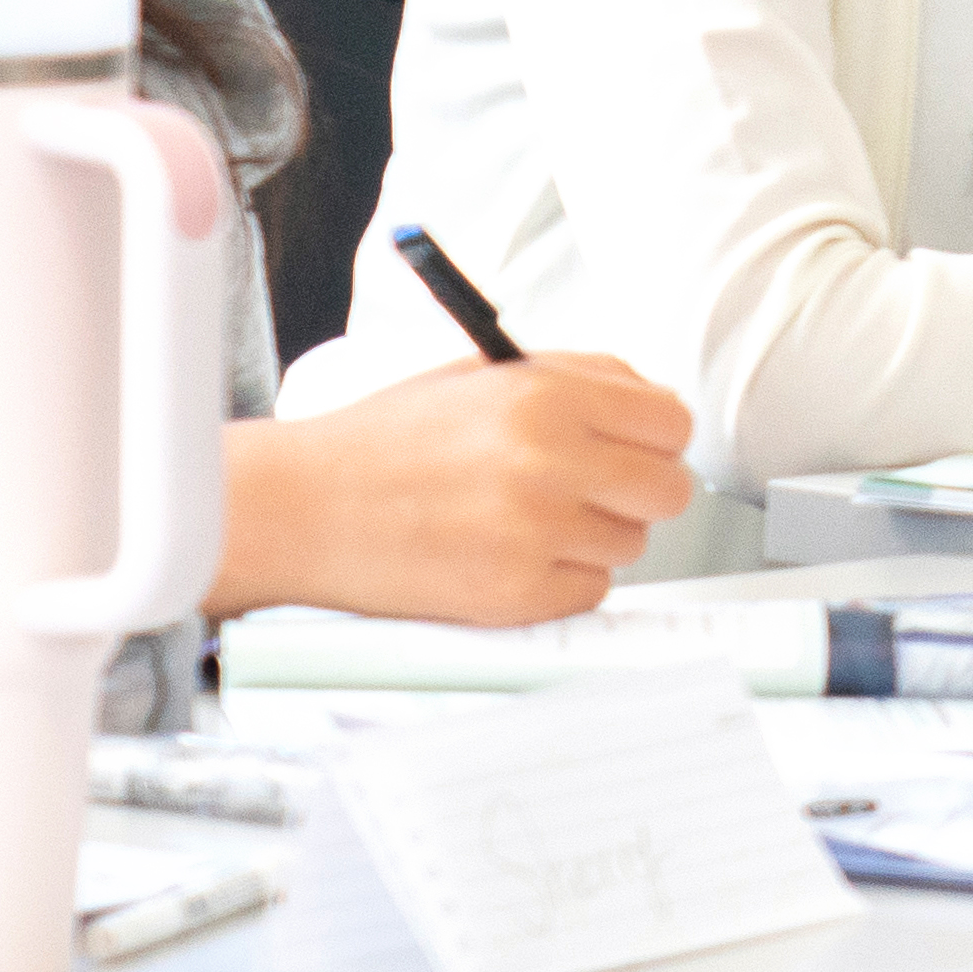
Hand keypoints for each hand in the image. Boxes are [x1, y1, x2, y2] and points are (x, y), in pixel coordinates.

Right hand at [222, 356, 696, 623]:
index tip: (635, 448)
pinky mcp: (515, 595)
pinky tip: (508, 555)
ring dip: (593, 537)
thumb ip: (575, 380)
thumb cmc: (384, 441)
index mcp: (544, 395)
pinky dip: (561, 580)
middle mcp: (547, 461)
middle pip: (668, 490)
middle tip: (591, 491)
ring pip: (631, 544)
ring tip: (526, 520)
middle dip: (637, 491)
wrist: (301, 507)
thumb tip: (656, 404)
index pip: (671, 422)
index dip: (656, 438)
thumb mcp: (482, 376)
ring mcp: (534, 533)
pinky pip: (591, 592)